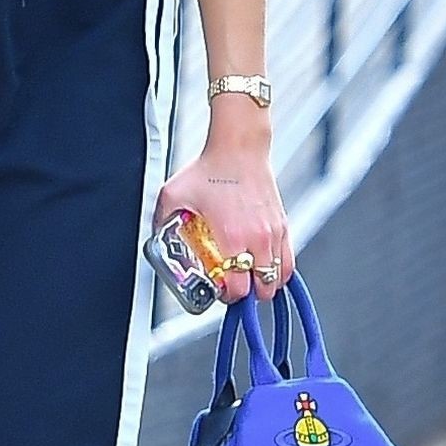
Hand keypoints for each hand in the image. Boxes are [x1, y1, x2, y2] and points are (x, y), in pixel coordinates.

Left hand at [156, 130, 290, 306]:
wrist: (238, 149)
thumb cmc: (209, 169)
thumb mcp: (174, 194)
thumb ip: (162, 218)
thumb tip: (155, 235)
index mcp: (231, 235)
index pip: (238, 287)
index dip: (228, 297)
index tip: (219, 292)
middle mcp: (257, 238)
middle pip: (263, 289)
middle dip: (248, 294)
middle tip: (233, 286)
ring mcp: (274, 233)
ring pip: (279, 278)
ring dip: (264, 283)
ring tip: (249, 279)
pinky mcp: (284, 225)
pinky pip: (290, 261)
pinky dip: (279, 271)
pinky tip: (265, 267)